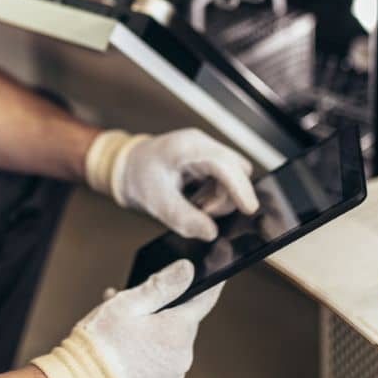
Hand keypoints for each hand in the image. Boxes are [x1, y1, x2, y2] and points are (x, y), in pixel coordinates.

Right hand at [32, 260, 221, 377]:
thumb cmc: (103, 342)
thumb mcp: (129, 304)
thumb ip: (162, 286)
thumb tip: (188, 269)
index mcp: (178, 331)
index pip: (205, 299)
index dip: (211, 281)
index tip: (217, 267)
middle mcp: (183, 355)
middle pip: (182, 319)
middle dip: (163, 306)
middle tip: (134, 297)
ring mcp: (173, 372)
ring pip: (169, 337)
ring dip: (152, 325)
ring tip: (120, 320)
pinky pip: (160, 354)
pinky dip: (148, 343)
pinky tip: (124, 338)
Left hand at [85, 128, 259, 240]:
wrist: (127, 167)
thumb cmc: (138, 177)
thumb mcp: (157, 201)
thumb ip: (183, 218)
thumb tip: (211, 233)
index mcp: (188, 147)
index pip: (225, 164)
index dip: (240, 187)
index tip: (250, 209)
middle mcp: (202, 145)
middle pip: (236, 171)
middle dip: (226, 197)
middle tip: (200, 209)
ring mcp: (206, 152)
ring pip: (233, 178)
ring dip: (219, 198)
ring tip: (194, 205)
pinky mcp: (208, 162)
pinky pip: (225, 180)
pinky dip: (215, 195)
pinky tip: (196, 201)